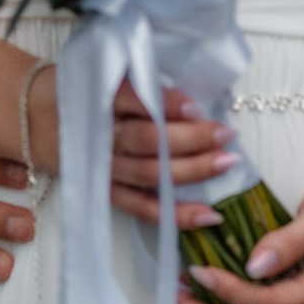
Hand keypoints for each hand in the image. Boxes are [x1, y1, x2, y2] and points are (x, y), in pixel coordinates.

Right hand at [110, 84, 237, 229]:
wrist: (78, 133)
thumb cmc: (119, 107)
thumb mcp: (132, 88)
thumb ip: (160, 95)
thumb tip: (196, 111)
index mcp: (109, 101)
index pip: (136, 100)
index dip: (167, 105)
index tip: (195, 109)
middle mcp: (105, 136)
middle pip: (148, 139)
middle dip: (191, 138)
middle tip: (225, 134)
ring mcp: (108, 169)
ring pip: (150, 174)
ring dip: (192, 170)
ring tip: (226, 163)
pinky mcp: (112, 194)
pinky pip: (144, 209)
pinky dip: (177, 214)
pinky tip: (208, 215)